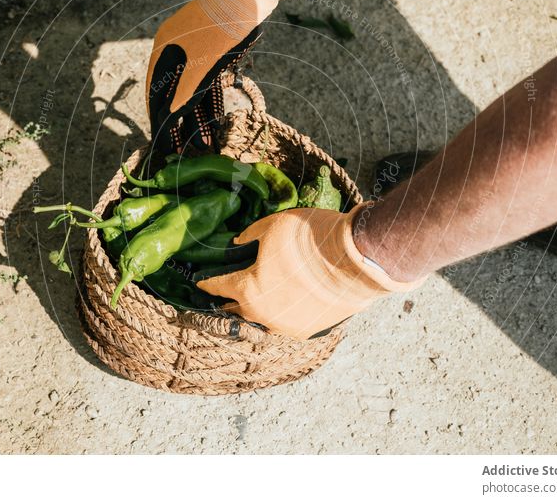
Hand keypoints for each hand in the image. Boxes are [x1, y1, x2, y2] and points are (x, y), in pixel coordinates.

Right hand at [146, 0, 300, 152]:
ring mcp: (194, 51)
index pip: (155, 91)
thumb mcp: (203, 62)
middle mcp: (175, 50)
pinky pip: (206, 83)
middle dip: (178, 123)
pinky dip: (209, 102)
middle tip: (182, 150)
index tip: (160, 142)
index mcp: (164, 49)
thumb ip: (186, 90)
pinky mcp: (212, 53)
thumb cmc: (223, 25)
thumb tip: (169, 116)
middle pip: (173, 93)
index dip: (157, 118)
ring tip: (203, 144)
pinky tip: (214, 123)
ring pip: (191, 91)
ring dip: (196, 117)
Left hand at [197, 205, 423, 339]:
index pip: (218, 286)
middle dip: (228, 300)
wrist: (357, 259)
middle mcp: (261, 313)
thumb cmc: (311, 238)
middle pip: (235, 309)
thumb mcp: (273, 225)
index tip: (199, 280)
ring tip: (254, 300)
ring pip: (261, 320)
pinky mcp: (307, 330)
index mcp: (247, 288)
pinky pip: (285, 323)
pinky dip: (280, 314)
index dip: (206, 281)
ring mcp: (285, 326)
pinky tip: (283, 305)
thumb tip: (238, 242)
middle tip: (224, 293)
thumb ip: (251, 236)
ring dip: (255, 310)